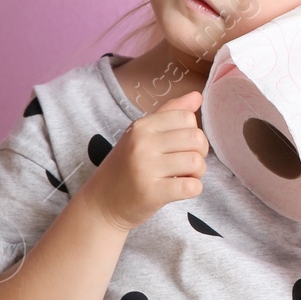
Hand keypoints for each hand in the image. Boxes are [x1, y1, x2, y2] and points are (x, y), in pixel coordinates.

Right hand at [80, 89, 208, 231]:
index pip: (187, 117)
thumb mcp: (141, 135)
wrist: (101, 204)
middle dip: (199, 153)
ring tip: (181, 177)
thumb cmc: (126, 167)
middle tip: (185, 164)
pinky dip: (193, 189)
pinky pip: (192, 187)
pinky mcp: (151, 193)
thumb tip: (198, 95)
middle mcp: (142, 143)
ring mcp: (145, 168)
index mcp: (141, 126)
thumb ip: (170, 113)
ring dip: (197, 173)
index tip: (181, 146)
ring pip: (197, 162)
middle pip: (196, 138)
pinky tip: (179, 190)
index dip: (193, 132)